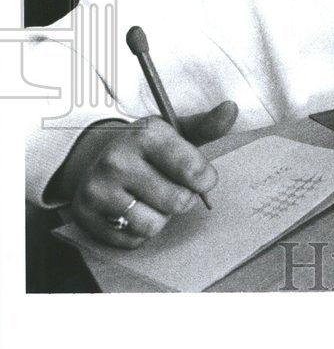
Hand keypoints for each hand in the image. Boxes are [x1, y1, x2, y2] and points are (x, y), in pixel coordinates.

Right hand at [54, 101, 238, 247]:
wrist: (96, 159)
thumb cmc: (148, 148)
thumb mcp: (176, 132)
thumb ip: (207, 125)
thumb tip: (231, 108)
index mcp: (146, 135)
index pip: (193, 170)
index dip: (205, 180)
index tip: (201, 177)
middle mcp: (117, 159)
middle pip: (177, 202)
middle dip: (183, 199)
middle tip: (170, 186)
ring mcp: (98, 188)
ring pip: (153, 225)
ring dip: (160, 218)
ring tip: (150, 198)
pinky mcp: (85, 216)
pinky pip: (132, 240)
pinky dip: (138, 231)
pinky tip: (131, 210)